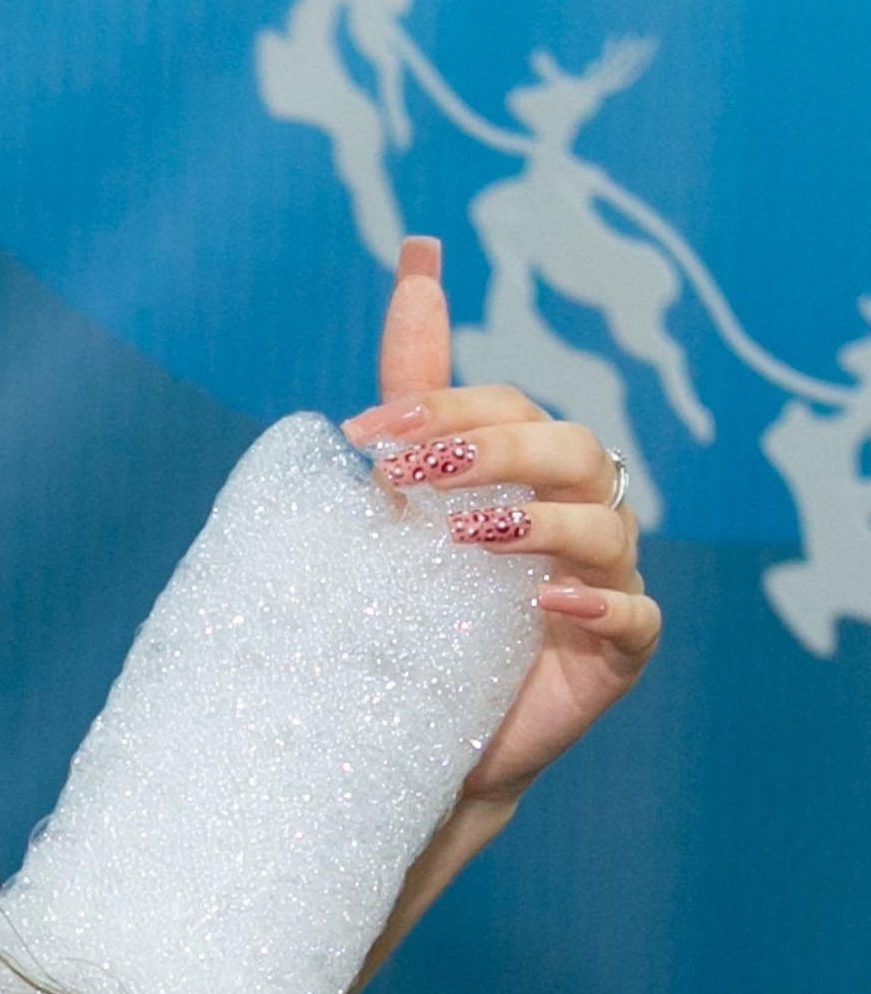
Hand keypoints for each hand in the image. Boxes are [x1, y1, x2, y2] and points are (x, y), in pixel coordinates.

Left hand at [343, 237, 660, 809]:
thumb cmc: (427, 609)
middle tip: (407, 480)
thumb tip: (417, 256)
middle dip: (489, 451)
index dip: (441, 409)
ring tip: (470, 535)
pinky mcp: (619, 652)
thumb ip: (416, 389)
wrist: (434, 737)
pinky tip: (546, 601)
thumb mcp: (404, 501)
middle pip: (564, 449)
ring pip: (604, 525)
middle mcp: (580, 511)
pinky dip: (596, 603)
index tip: (362, 439)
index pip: (506, 408)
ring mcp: (608, 581)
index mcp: (532, 468)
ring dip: (537, 523)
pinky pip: (632, 617)